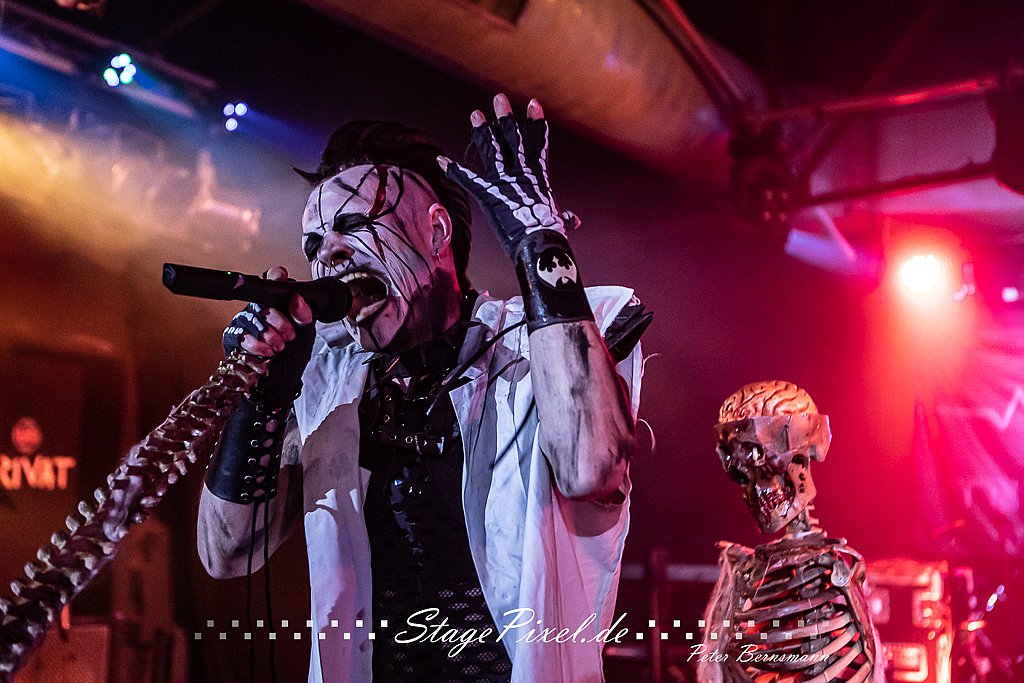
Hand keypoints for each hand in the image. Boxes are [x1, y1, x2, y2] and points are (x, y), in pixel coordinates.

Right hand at [222, 266, 314, 404]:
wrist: (281, 386)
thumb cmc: (293, 357)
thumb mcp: (306, 335)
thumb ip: (304, 315)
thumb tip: (298, 298)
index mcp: (278, 303)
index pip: (273, 281)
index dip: (277, 278)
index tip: (283, 281)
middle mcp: (259, 309)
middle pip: (261, 301)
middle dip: (277, 318)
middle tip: (289, 335)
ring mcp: (244, 322)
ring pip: (249, 317)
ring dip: (267, 333)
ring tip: (279, 346)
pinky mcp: (232, 338)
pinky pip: (238, 335)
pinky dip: (253, 344)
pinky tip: (266, 353)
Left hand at [438, 94, 578, 258]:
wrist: (539, 244)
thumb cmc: (551, 235)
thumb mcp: (559, 222)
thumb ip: (564, 217)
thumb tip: (574, 220)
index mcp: (537, 176)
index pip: (537, 143)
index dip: (535, 123)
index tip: (533, 104)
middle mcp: (520, 172)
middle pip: (512, 138)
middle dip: (504, 117)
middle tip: (498, 98)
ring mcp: (503, 181)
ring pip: (491, 149)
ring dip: (482, 131)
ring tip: (475, 114)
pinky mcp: (488, 194)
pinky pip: (467, 179)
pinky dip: (453, 171)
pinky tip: (441, 161)